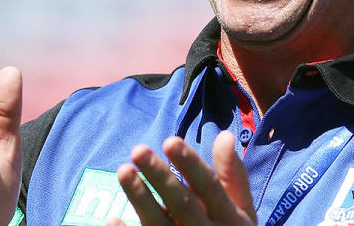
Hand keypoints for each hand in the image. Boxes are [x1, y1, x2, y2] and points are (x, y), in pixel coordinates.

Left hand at [109, 131, 256, 225]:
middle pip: (182, 204)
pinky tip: (112, 219)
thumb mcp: (242, 208)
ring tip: (123, 170)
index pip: (209, 187)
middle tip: (138, 150)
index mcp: (228, 217)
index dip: (190, 164)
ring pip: (159, 224)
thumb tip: (224, 135)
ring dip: (140, 198)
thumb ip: (233, 174)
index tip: (170, 141)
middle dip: (160, 176)